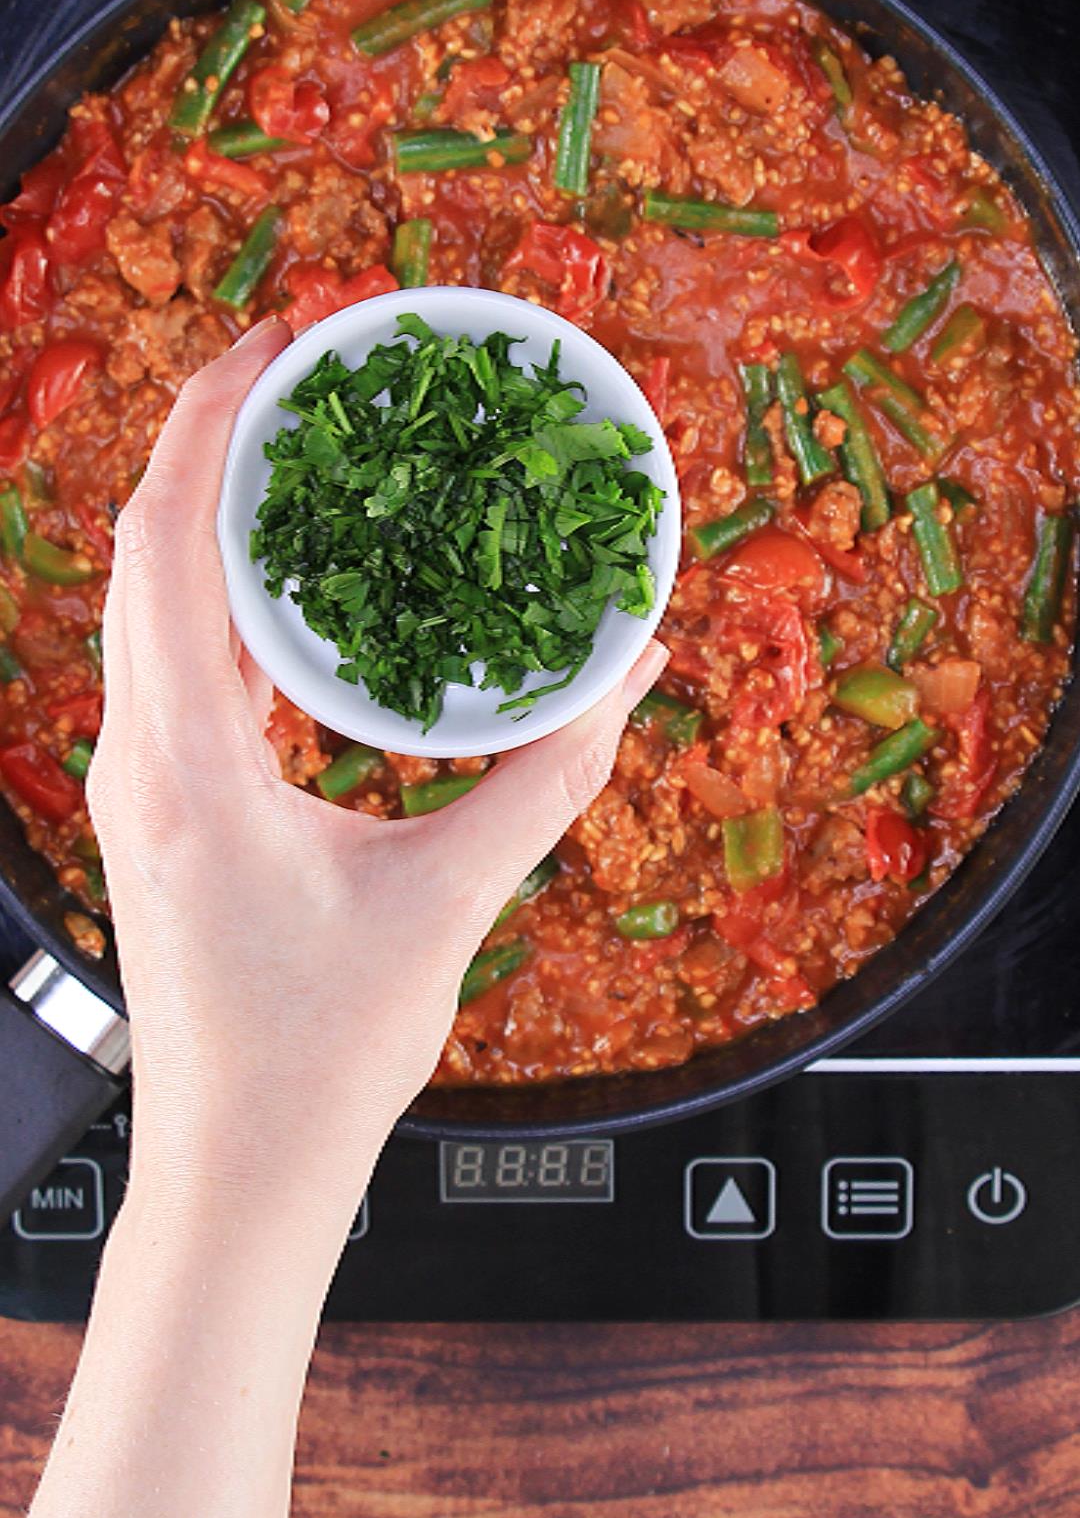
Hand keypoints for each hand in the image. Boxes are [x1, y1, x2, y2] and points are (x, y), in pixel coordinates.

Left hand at [88, 316, 666, 1231]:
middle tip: (300, 371)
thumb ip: (546, 779)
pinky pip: (171, 659)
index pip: (166, 545)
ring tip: (301, 452)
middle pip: (143, 549)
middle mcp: (140, 757)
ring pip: (146, 602)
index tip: (275, 348)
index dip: (209, 424)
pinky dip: (220, 593)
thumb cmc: (318, 1058)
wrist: (237, 1169)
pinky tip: (295, 584)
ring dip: (209, 513)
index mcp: (188, 764)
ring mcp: (139, 782)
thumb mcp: (450, 904)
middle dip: (209, 439)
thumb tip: (629, 673)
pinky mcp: (160, 807)